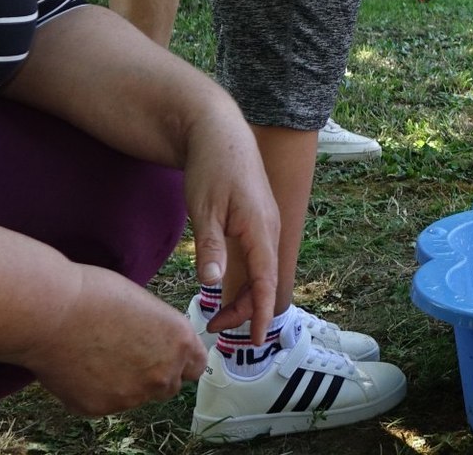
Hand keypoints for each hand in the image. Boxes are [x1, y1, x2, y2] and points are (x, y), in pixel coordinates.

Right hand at [23, 265, 206, 415]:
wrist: (52, 312)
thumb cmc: (97, 294)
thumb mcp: (145, 306)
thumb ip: (160, 334)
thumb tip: (157, 347)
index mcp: (180, 342)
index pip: (197, 366)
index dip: (181, 360)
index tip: (165, 354)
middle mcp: (163, 374)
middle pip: (169, 386)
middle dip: (154, 375)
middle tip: (128, 354)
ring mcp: (132, 396)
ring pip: (136, 396)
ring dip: (125, 382)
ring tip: (97, 354)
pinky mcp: (101, 408)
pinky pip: (105, 402)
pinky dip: (96, 390)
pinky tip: (80, 365)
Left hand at [181, 100, 279, 346]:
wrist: (219, 131)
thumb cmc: (211, 167)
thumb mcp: (204, 209)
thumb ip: (210, 247)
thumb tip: (212, 284)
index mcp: (260, 229)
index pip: (266, 282)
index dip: (263, 314)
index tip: (257, 341)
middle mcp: (269, 229)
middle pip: (265, 282)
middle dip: (246, 310)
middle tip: (213, 326)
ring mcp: (264, 224)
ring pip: (261, 271)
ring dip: (244, 295)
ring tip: (215, 313)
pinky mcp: (256, 220)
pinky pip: (256, 257)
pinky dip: (244, 278)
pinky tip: (223, 285)